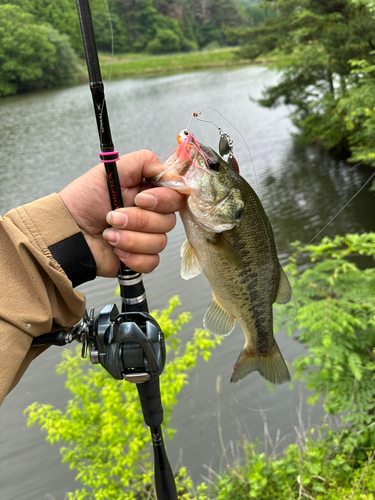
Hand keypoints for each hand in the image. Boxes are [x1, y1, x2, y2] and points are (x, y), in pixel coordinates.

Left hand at [59, 150, 184, 276]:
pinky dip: (132, 256)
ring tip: (109, 233)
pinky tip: (116, 249)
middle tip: (113, 216)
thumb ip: (144, 162)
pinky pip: (152, 261)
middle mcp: (150, 214)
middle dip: (139, 219)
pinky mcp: (140, 258)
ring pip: (160, 242)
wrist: (67, 233)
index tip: (140, 199)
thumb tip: (168, 170)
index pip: (176, 195)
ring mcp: (146, 237)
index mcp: (148, 192)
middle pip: (169, 220)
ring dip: (131, 238)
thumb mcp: (112, 170)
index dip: (163, 199)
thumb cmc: (82, 202)